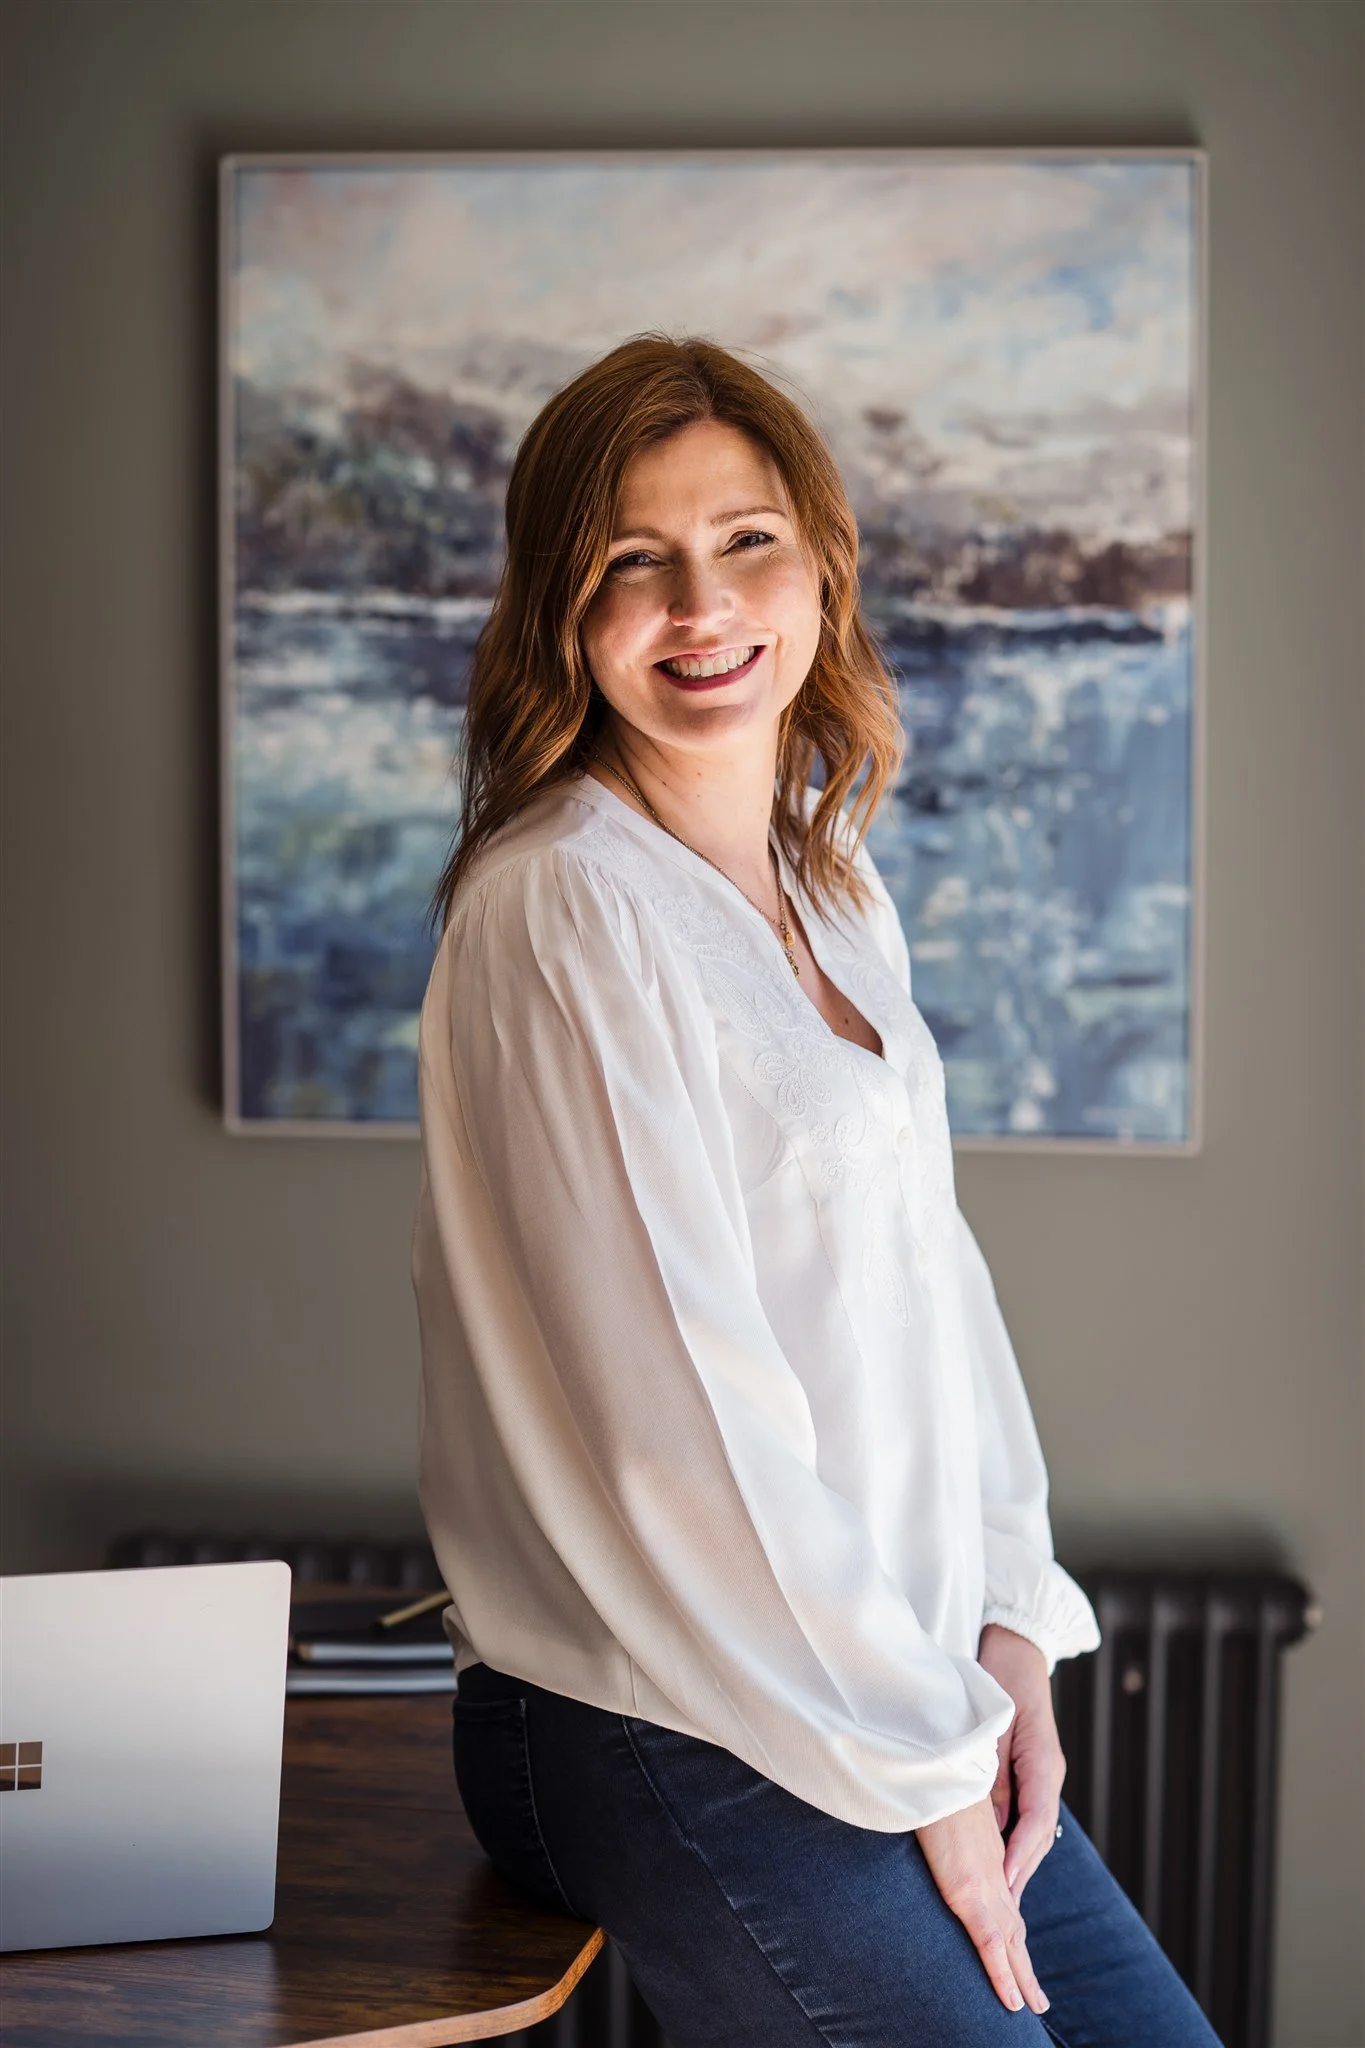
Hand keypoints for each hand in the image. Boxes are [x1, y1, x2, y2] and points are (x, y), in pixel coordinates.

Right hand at [916, 1795, 1050, 2015]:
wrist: (937, 1766)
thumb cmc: (932, 1779)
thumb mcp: (945, 1810)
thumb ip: (952, 1832)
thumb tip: (943, 1839)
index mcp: (987, 1853)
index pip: (1005, 1899)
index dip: (1012, 1928)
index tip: (1017, 1952)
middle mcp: (993, 1871)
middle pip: (1015, 1926)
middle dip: (1024, 1963)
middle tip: (1036, 1997)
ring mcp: (986, 1883)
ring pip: (1011, 1942)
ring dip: (1022, 1977)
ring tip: (1032, 2005)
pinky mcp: (971, 1892)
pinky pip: (992, 1944)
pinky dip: (1002, 1975)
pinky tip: (1012, 2000)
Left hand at [978, 1622, 1066, 1904]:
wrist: (1014, 1648)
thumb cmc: (999, 1678)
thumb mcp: (991, 1728)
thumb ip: (992, 1774)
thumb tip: (994, 1824)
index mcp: (1044, 1765)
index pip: (1035, 1823)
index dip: (1018, 1857)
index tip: (1002, 1888)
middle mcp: (1047, 1775)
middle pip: (1036, 1835)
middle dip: (1018, 1873)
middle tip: (1000, 1916)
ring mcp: (1040, 1775)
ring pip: (1030, 1829)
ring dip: (1015, 1862)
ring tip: (998, 1903)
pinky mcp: (1028, 1772)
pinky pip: (1022, 1815)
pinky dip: (1010, 1841)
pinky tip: (996, 1862)